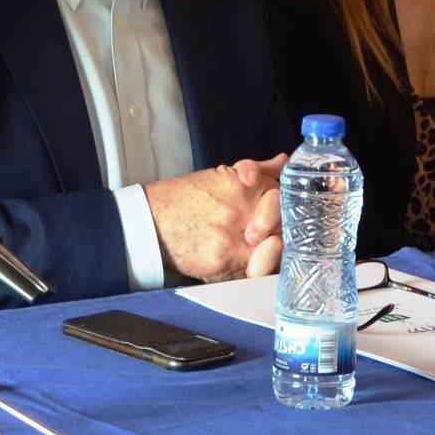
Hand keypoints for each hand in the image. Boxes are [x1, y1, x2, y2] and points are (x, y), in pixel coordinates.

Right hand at [145, 153, 284, 280]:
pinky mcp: (221, 265)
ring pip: (270, 255)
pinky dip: (254, 270)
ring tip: (258, 252)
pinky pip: (252, 274)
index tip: (278, 214)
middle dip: (277, 232)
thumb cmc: (185, 197)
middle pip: (279, 227)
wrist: (150, 221)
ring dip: (269, 255)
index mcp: (242, 186)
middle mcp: (238, 212)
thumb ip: (258, 170)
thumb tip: (283, 161)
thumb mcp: (221, 175)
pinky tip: (247, 264)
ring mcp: (231, 241)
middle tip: (268, 237)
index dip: (283, 208)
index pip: (280, 198)